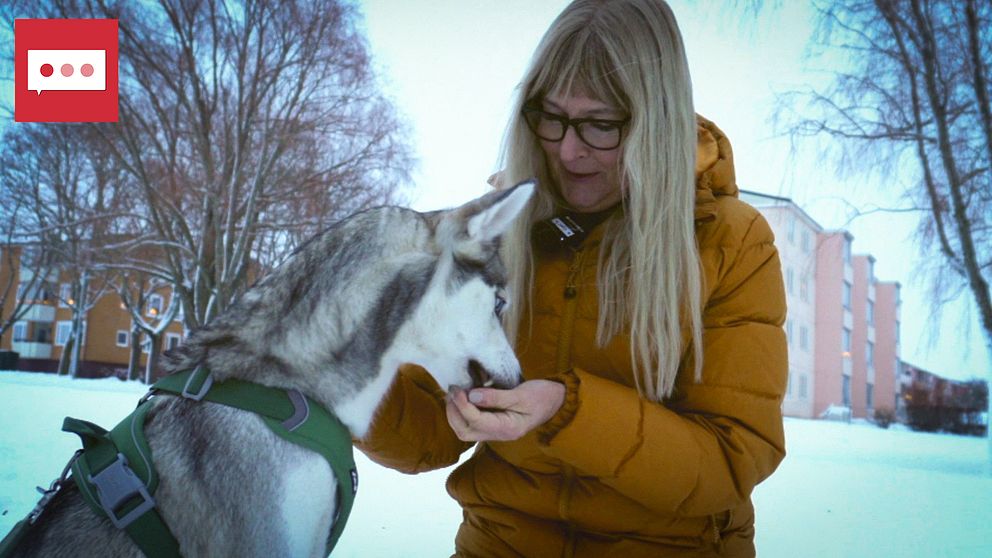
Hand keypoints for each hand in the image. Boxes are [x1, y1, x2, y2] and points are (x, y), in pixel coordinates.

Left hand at [446, 380, 565, 441]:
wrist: (556, 402)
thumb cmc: (542, 396)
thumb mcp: (521, 394)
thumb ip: (496, 397)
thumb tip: (471, 396)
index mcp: (507, 428)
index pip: (476, 421)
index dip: (462, 406)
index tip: (457, 389)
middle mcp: (499, 434)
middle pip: (465, 432)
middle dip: (454, 414)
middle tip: (452, 392)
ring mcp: (496, 431)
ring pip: (466, 430)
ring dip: (456, 414)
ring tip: (454, 394)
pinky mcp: (494, 424)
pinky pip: (472, 424)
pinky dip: (463, 412)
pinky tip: (463, 398)